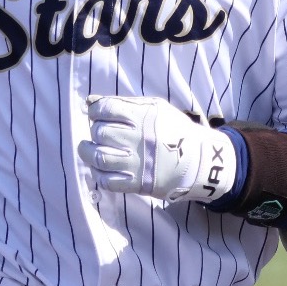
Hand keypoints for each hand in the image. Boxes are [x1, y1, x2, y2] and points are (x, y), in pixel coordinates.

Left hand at [77, 95, 236, 204]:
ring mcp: (137, 164)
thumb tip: (89, 101)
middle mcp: (138, 139)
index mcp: (143, 117)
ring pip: (99, 157)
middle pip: (100, 132)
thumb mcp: (154, 108)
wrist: (199, 160)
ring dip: (87, 152)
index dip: (96, 111)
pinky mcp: (137, 184)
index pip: (106, 109)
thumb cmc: (175, 130)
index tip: (98, 115)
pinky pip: (107, 181)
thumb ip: (122, 102)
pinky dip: (98, 174)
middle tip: (101, 133)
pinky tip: (100, 168)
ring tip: (89, 149)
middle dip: (96, 131)